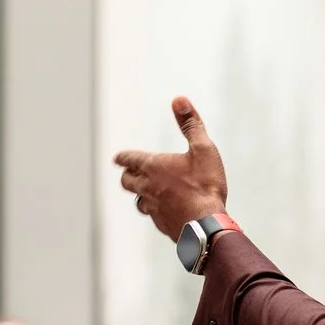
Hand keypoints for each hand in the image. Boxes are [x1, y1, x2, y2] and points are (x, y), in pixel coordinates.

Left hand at [112, 97, 229, 241]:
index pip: (129, 159)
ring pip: (138, 201)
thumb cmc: (205, 185)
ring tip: (144, 193)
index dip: (123, 157)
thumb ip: (190, 124)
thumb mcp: (203, 148)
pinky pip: (152, 216)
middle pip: (127, 181)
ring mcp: (153, 208)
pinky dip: (154, 211)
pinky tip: (162, 211)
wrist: (207, 225)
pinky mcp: (162, 224)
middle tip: (127, 173)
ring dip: (139, 195)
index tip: (117, 158)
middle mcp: (148, 188)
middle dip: (127, 175)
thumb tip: (179, 100)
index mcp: (154, 167)